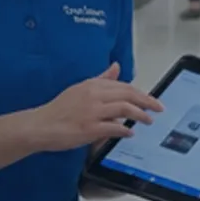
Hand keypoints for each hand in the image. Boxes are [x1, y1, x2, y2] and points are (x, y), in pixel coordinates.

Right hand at [28, 63, 162, 153]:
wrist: (40, 125)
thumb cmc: (59, 110)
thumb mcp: (80, 88)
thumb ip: (101, 79)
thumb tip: (116, 67)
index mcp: (92, 85)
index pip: (124, 85)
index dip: (141, 92)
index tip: (152, 99)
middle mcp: (93, 95)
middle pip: (128, 94)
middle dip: (147, 101)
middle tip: (159, 108)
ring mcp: (92, 111)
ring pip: (125, 108)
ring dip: (141, 115)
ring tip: (148, 120)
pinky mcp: (89, 128)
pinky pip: (114, 127)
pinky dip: (125, 130)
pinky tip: (130, 133)